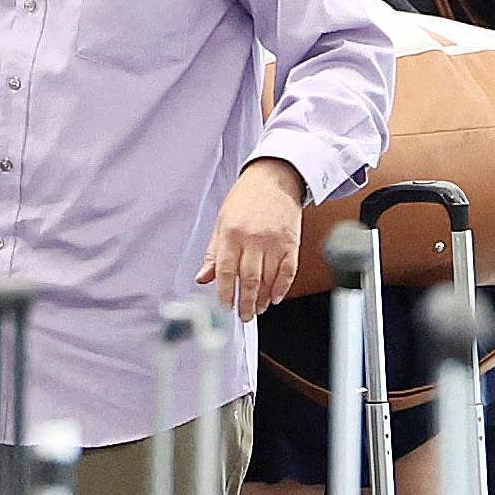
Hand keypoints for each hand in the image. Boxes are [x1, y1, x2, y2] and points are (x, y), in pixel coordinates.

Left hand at [201, 160, 308, 314]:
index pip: (226, 272)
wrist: (274, 178)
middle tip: (244, 316)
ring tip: (259, 309)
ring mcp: (274, 242)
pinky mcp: (291, 243)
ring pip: (269, 280)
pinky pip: (288, 272)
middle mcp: (253, 239)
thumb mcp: (222, 222)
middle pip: (249, 280)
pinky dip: (282, 288)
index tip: (225, 307)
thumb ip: (214, 252)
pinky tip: (276, 297)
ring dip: (264, 299)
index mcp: (231, 233)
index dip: (225, 293)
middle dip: (246, 303)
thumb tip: (203, 277)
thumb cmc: (246, 198)